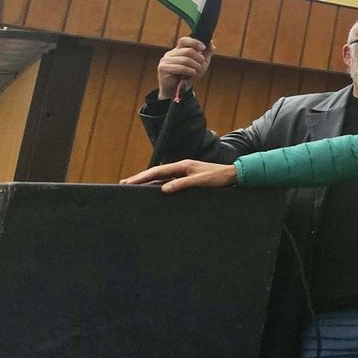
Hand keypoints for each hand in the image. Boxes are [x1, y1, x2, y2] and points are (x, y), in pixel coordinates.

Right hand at [122, 159, 237, 191]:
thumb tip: (164, 189)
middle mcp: (181, 167)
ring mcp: (184, 173)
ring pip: (161, 178)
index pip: (157, 172)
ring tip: (133, 188)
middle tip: (124, 184)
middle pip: (156, 174)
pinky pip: (169, 182)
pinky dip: (159, 186)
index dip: (142, 177)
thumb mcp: (200, 181)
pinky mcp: (188, 179)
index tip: (128, 182)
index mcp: (182, 165)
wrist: (233, 176)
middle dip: (140, 178)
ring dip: (148, 183)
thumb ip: (182, 184)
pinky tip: (153, 191)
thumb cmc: (218, 177)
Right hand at [158, 36, 211, 96]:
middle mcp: (170, 53)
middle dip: (199, 59)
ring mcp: (165, 60)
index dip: (195, 42)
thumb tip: (211, 43)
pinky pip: (180, 67)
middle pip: (188, 51)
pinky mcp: (163, 68)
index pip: (184, 40)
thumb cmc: (188, 76)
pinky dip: (190, 72)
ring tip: (196, 72)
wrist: (177, 91)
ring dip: (195, 67)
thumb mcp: (200, 64)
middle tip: (201, 65)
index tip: (203, 48)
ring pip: (185, 59)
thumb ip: (206, 53)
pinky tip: (191, 75)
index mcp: (177, 50)